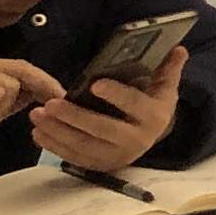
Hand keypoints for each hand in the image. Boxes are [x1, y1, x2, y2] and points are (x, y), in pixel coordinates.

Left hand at [32, 49, 186, 171]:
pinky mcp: (100, 165)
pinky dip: (53, 146)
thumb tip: (178, 48)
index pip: (133, 104)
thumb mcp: (164, 87)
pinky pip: (73, 157)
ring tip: (37, 115)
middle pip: (102, 129)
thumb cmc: (152, 105)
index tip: (95, 84)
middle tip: (51, 104)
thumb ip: (169, 68)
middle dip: (74, 117)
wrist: (150, 136)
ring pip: (83, 145)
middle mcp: (137, 140)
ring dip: (57, 131)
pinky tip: (39, 132)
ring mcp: (117, 155)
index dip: (115, 95)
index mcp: (153, 116)